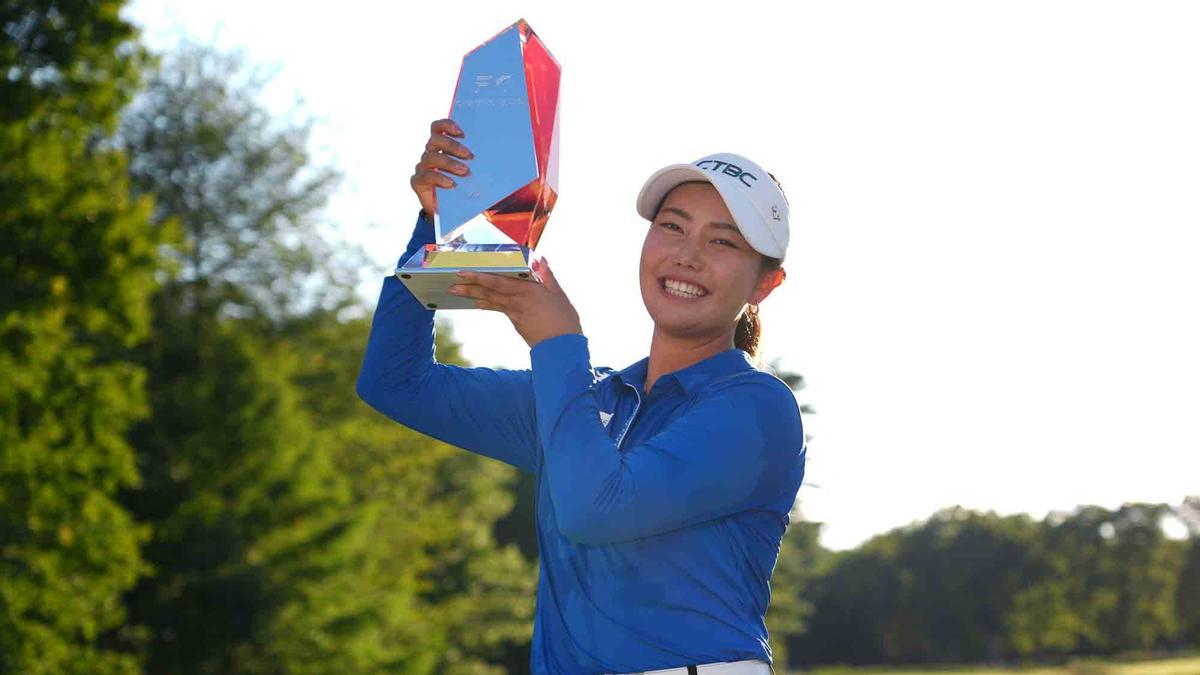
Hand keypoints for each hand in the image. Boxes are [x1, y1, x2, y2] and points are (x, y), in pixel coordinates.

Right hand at [410, 118, 473, 218]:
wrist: (450, 210)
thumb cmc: (464, 185)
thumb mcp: (473, 171)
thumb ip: (477, 160)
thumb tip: (498, 152)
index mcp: (440, 146)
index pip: (438, 128)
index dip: (447, 125)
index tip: (463, 133)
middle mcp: (430, 153)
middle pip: (435, 140)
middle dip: (453, 145)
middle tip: (469, 155)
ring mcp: (423, 167)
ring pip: (431, 157)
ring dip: (449, 162)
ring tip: (464, 171)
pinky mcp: (418, 181)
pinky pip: (427, 176)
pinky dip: (440, 178)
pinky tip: (452, 183)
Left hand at [448, 258, 582, 348]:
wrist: (561, 348)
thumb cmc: (564, 320)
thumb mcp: (559, 294)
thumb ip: (547, 275)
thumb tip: (540, 258)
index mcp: (527, 292)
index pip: (498, 282)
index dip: (479, 277)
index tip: (463, 272)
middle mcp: (517, 302)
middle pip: (489, 292)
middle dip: (469, 287)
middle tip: (451, 285)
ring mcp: (514, 314)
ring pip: (490, 301)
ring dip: (473, 296)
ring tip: (457, 292)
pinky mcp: (516, 323)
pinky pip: (498, 310)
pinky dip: (487, 304)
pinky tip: (479, 302)